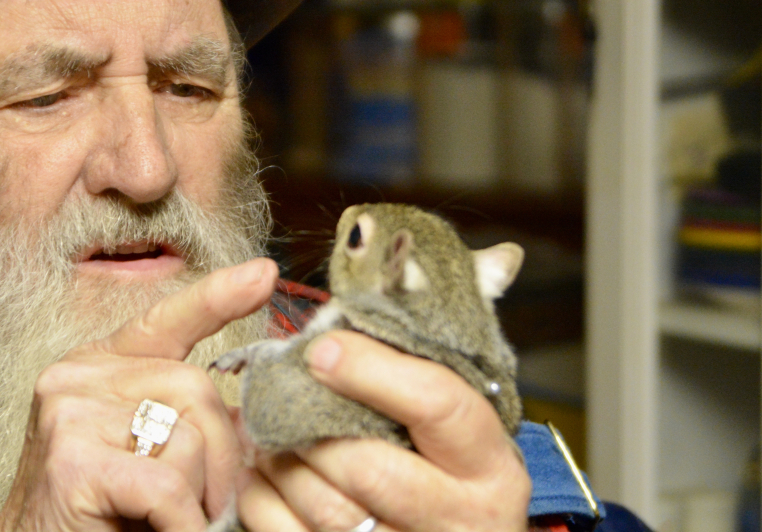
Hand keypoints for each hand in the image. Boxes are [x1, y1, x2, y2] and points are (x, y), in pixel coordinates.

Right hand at [0, 258, 279, 531]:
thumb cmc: (97, 516)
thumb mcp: (144, 455)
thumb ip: (183, 424)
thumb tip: (249, 415)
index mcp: (96, 368)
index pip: (162, 321)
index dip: (215, 299)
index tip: (262, 274)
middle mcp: (76, 376)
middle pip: (195, 386)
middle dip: (224, 454)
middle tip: (215, 507)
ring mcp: (70, 412)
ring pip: (187, 436)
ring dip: (200, 496)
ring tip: (174, 523)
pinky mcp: (73, 460)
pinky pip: (168, 483)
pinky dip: (184, 522)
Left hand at [235, 331, 530, 531]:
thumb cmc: (449, 466)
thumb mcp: (467, 409)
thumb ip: (453, 341)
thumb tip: (501, 256)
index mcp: (489, 464)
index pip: (438, 406)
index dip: (375, 372)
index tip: (323, 348)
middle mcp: (458, 518)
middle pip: (370, 467)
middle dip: (314, 425)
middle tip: (283, 390)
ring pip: (325, 507)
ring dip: (280, 458)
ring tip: (265, 424)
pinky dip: (262, 499)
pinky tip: (261, 469)